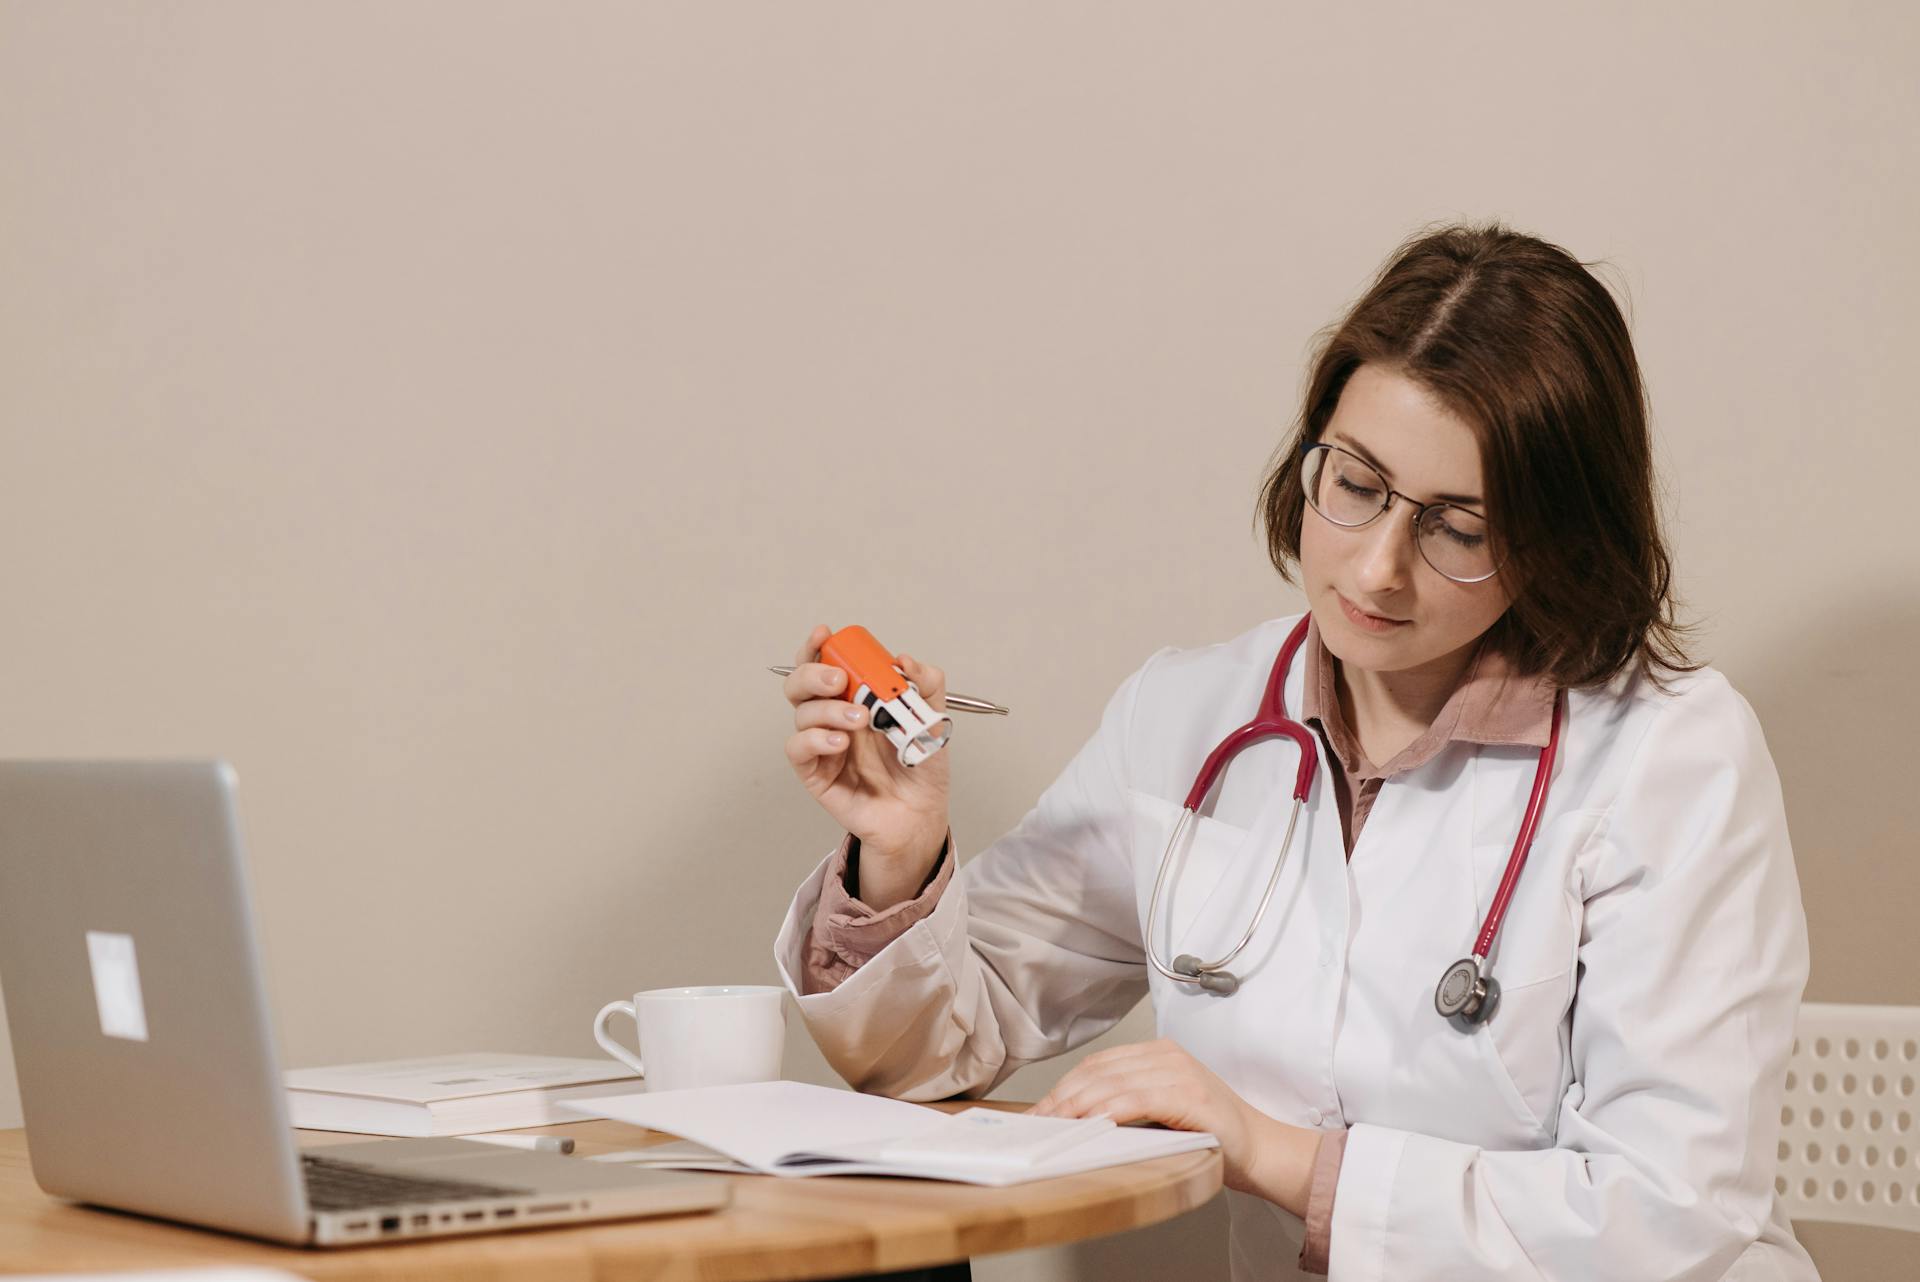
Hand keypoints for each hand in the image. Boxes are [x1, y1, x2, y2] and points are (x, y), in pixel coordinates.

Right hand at [782, 624, 951, 879]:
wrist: (921, 811)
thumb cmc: (920, 766)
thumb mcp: (933, 719)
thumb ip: (927, 684)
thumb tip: (904, 660)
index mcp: (855, 698)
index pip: (825, 664)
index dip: (817, 646)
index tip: (825, 633)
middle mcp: (833, 717)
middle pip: (800, 684)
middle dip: (813, 674)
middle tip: (840, 681)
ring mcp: (822, 744)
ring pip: (801, 713)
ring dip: (827, 710)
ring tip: (860, 721)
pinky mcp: (815, 773)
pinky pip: (798, 748)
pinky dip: (814, 739)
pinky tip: (839, 742)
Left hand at [1027, 1038, 1317, 1209]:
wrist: (1262, 1149)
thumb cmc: (1211, 1135)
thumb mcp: (1163, 1112)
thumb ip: (1129, 1105)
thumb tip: (1075, 1118)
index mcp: (1159, 1054)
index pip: (1097, 1065)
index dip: (1064, 1087)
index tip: (1040, 1111)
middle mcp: (1168, 1056)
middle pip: (1099, 1072)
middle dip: (1063, 1098)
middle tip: (1039, 1123)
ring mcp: (1181, 1073)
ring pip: (1113, 1084)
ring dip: (1078, 1106)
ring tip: (1056, 1126)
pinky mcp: (1191, 1095)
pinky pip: (1139, 1099)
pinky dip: (1110, 1110)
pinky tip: (1092, 1123)